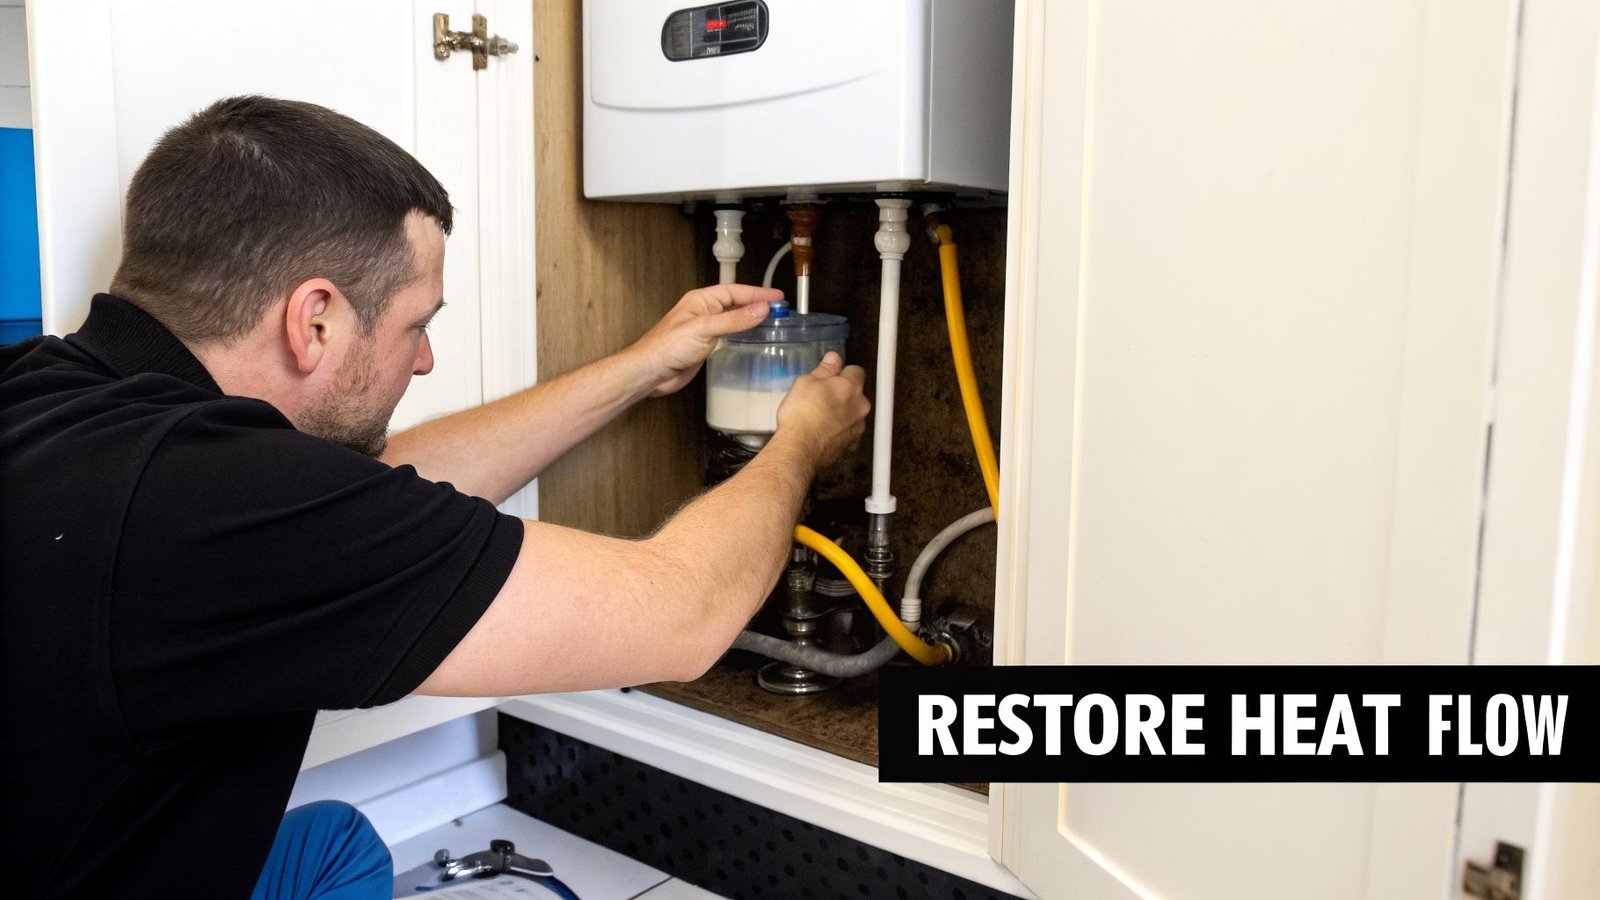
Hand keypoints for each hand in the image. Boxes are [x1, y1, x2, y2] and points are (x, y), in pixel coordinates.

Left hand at [630, 284, 780, 397]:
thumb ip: (734, 320)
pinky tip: (753, 338)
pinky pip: (729, 335)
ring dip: (752, 319)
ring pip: (734, 320)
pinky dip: (743, 335)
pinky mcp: (706, 346)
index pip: (736, 291)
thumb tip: (760, 309)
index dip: (757, 293)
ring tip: (772, 321)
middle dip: (758, 305)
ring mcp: (706, 329)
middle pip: (736, 304)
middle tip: (779, 310)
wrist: (651, 372)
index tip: (777, 298)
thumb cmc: (666, 346)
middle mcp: (704, 312)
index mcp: (702, 300)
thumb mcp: (704, 328)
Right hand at [774, 352, 869, 470]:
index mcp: (850, 387)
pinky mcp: (853, 445)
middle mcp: (860, 406)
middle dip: (842, 394)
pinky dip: (840, 430)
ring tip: (820, 417)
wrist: (799, 449)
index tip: (830, 378)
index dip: (842, 373)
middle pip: (856, 393)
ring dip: (842, 413)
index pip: (856, 370)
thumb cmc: (800, 415)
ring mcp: (858, 427)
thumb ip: (824, 369)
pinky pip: (849, 431)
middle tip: (821, 398)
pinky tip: (823, 431)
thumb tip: (834, 358)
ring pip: (853, 413)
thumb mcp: (805, 383)